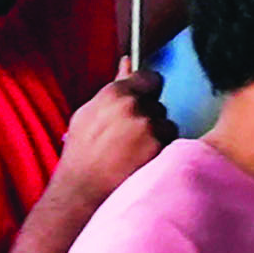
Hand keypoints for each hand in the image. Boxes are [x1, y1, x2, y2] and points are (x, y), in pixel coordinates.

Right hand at [51, 64, 173, 203]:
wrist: (82, 190)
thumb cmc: (82, 152)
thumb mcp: (89, 114)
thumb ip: (115, 86)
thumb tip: (127, 62)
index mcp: (114, 94)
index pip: (151, 78)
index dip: (149, 92)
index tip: (144, 102)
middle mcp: (133, 106)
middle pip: (159, 105)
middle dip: (150, 118)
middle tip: (130, 138)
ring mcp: (148, 128)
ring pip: (167, 125)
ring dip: (157, 136)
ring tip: (134, 153)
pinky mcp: (160, 149)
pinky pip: (171, 144)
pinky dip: (162, 153)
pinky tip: (142, 162)